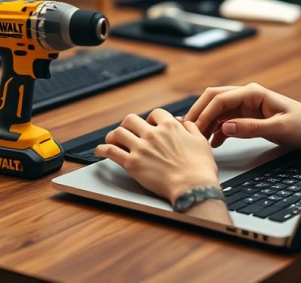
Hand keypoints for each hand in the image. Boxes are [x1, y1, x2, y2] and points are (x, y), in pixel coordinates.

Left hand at [95, 109, 220, 204]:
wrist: (192, 186)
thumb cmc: (200, 168)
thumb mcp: (200, 141)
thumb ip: (190, 128)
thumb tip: (184, 122)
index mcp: (170, 126)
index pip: (155, 113)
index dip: (151, 119)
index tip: (150, 124)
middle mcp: (153, 134)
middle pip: (132, 120)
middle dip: (129, 125)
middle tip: (129, 131)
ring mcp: (141, 148)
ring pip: (118, 133)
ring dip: (113, 135)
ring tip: (112, 140)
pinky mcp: (132, 163)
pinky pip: (111, 151)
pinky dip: (102, 149)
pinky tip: (100, 151)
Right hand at [184, 83, 300, 148]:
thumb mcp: (278, 128)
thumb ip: (251, 128)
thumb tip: (226, 127)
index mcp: (253, 93)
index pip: (221, 98)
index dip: (205, 112)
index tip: (195, 127)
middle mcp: (247, 96)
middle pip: (214, 99)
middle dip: (199, 113)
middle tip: (187, 129)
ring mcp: (246, 105)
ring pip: (218, 110)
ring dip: (206, 122)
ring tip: (197, 138)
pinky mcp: (248, 116)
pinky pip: (226, 120)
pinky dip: (218, 130)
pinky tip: (213, 142)